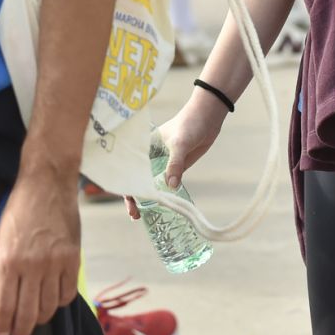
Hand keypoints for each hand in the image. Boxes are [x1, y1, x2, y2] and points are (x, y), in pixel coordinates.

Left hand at [0, 167, 79, 334]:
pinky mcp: (73, 260)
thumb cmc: (19, 210)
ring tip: (34, 318)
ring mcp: (55, 264)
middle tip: (18, 333)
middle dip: (20, 330)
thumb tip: (1, 298)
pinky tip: (52, 300)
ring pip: (49, 308)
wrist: (47, 184)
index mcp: (8, 261)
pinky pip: (68, 294)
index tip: (1, 333)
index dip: (2, 326)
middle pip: (27, 314)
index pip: (4, 307)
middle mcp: (31, 266)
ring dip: (40, 319)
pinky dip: (59, 303)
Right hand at [124, 81, 229, 219]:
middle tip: (135, 216)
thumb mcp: (180, 143)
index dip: (127, 188)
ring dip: (147, 199)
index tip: (129, 203)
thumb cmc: (189, 124)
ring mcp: (162, 163)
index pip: (130, 171)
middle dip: (134, 198)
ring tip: (141, 217)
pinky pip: (166, 184)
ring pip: (150, 184)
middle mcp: (149, 157)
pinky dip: (162, 195)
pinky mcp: (176, 167)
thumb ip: (175, 164)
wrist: (207, 118)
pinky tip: (162, 206)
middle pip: (137, 181)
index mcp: (143, 149)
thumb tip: (171, 187)